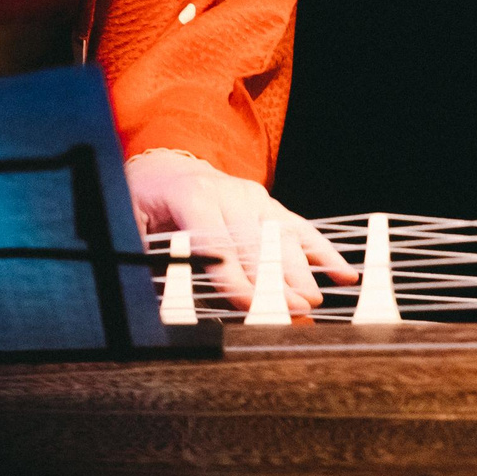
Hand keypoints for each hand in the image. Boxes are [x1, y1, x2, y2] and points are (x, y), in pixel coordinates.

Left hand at [125, 148, 357, 315]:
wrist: (166, 166)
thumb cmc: (147, 198)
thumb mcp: (131, 219)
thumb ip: (142, 250)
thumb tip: (146, 288)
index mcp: (192, 196)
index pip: (218, 242)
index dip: (234, 276)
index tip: (251, 304)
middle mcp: (229, 194)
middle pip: (256, 242)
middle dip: (275, 278)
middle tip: (294, 309)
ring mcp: (254, 198)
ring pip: (282, 236)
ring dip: (301, 270)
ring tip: (315, 299)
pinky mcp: (270, 207)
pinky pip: (300, 229)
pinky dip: (323, 251)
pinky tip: (345, 272)